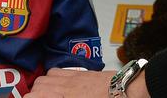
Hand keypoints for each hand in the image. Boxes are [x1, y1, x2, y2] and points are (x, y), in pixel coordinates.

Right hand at [28, 67, 149, 96]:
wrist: (132, 90)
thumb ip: (66, 97)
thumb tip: (58, 94)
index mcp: (68, 96)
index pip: (36, 96)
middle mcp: (68, 86)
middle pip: (39, 85)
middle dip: (34, 95)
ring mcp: (75, 77)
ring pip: (47, 76)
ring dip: (43, 86)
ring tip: (46, 97)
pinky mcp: (83, 73)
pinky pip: (59, 71)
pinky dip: (53, 78)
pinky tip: (59, 88)